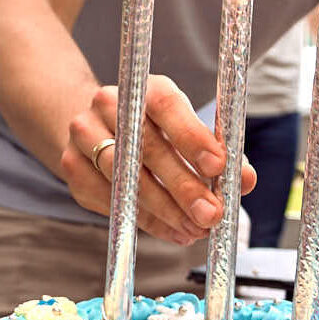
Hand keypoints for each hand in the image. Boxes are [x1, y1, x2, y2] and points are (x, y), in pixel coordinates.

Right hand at [63, 77, 254, 241]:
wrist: (98, 126)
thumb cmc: (158, 129)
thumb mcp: (190, 129)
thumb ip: (220, 151)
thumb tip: (246, 180)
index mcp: (144, 87)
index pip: (166, 107)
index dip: (193, 137)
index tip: (219, 167)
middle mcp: (108, 105)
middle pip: (146, 148)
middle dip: (183, 186)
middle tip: (212, 214)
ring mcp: (83, 136)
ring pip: (125, 179)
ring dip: (165, 210)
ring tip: (196, 229)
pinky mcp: (72, 167)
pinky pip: (111, 201)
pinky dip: (147, 221)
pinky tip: (174, 231)